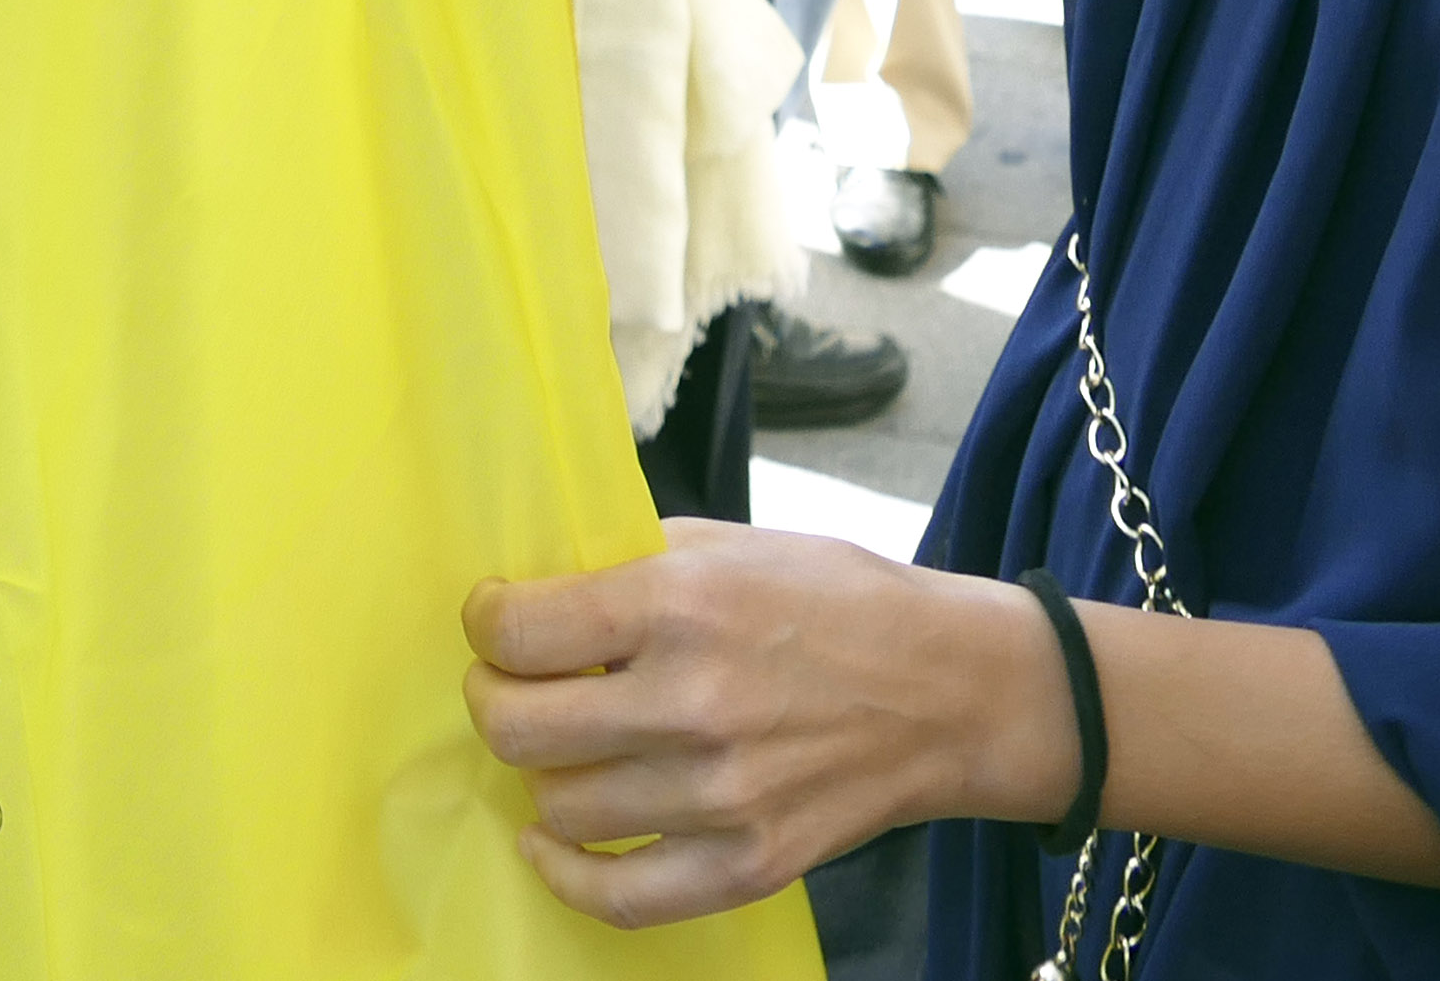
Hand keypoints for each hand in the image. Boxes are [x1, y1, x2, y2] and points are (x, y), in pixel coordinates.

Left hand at [463, 524, 1068, 929]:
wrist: (952, 689)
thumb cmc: (836, 600)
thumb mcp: (729, 544)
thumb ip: (630, 566)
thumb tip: (536, 588)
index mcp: (682, 605)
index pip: (521, 631)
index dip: (487, 623)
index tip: (495, 621)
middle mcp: (694, 703)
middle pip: (520, 727)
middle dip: (494, 699)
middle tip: (507, 684)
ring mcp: (721, 796)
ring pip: (560, 806)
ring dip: (541, 774)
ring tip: (563, 744)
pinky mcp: (749, 863)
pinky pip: (619, 895)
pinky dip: (564, 872)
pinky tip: (551, 838)